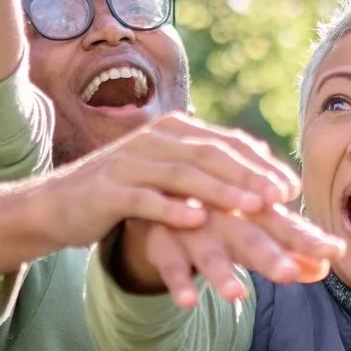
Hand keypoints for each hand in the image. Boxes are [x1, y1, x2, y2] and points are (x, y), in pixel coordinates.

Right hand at [0, 115, 341, 285]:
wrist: (59, 204)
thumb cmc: (126, 191)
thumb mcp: (170, 173)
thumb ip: (210, 167)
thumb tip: (263, 168)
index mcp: (174, 131)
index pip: (226, 143)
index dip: (261, 164)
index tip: (291, 188)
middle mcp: (155, 140)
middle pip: (211, 155)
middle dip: (249, 176)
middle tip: (280, 197)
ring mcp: (130, 162)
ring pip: (184, 174)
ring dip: (221, 190)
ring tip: (251, 206)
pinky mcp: (109, 189)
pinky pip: (145, 197)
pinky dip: (172, 207)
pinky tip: (195, 219)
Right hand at [130, 205, 342, 306]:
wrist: (157, 187)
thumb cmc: (219, 213)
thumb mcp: (251, 229)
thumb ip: (286, 249)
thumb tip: (324, 268)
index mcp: (251, 209)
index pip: (283, 227)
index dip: (307, 240)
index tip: (335, 252)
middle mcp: (224, 214)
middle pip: (249, 236)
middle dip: (268, 254)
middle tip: (289, 273)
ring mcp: (191, 226)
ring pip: (207, 251)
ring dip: (220, 272)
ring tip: (236, 294)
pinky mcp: (161, 240)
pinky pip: (168, 263)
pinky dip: (177, 281)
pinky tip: (187, 302)